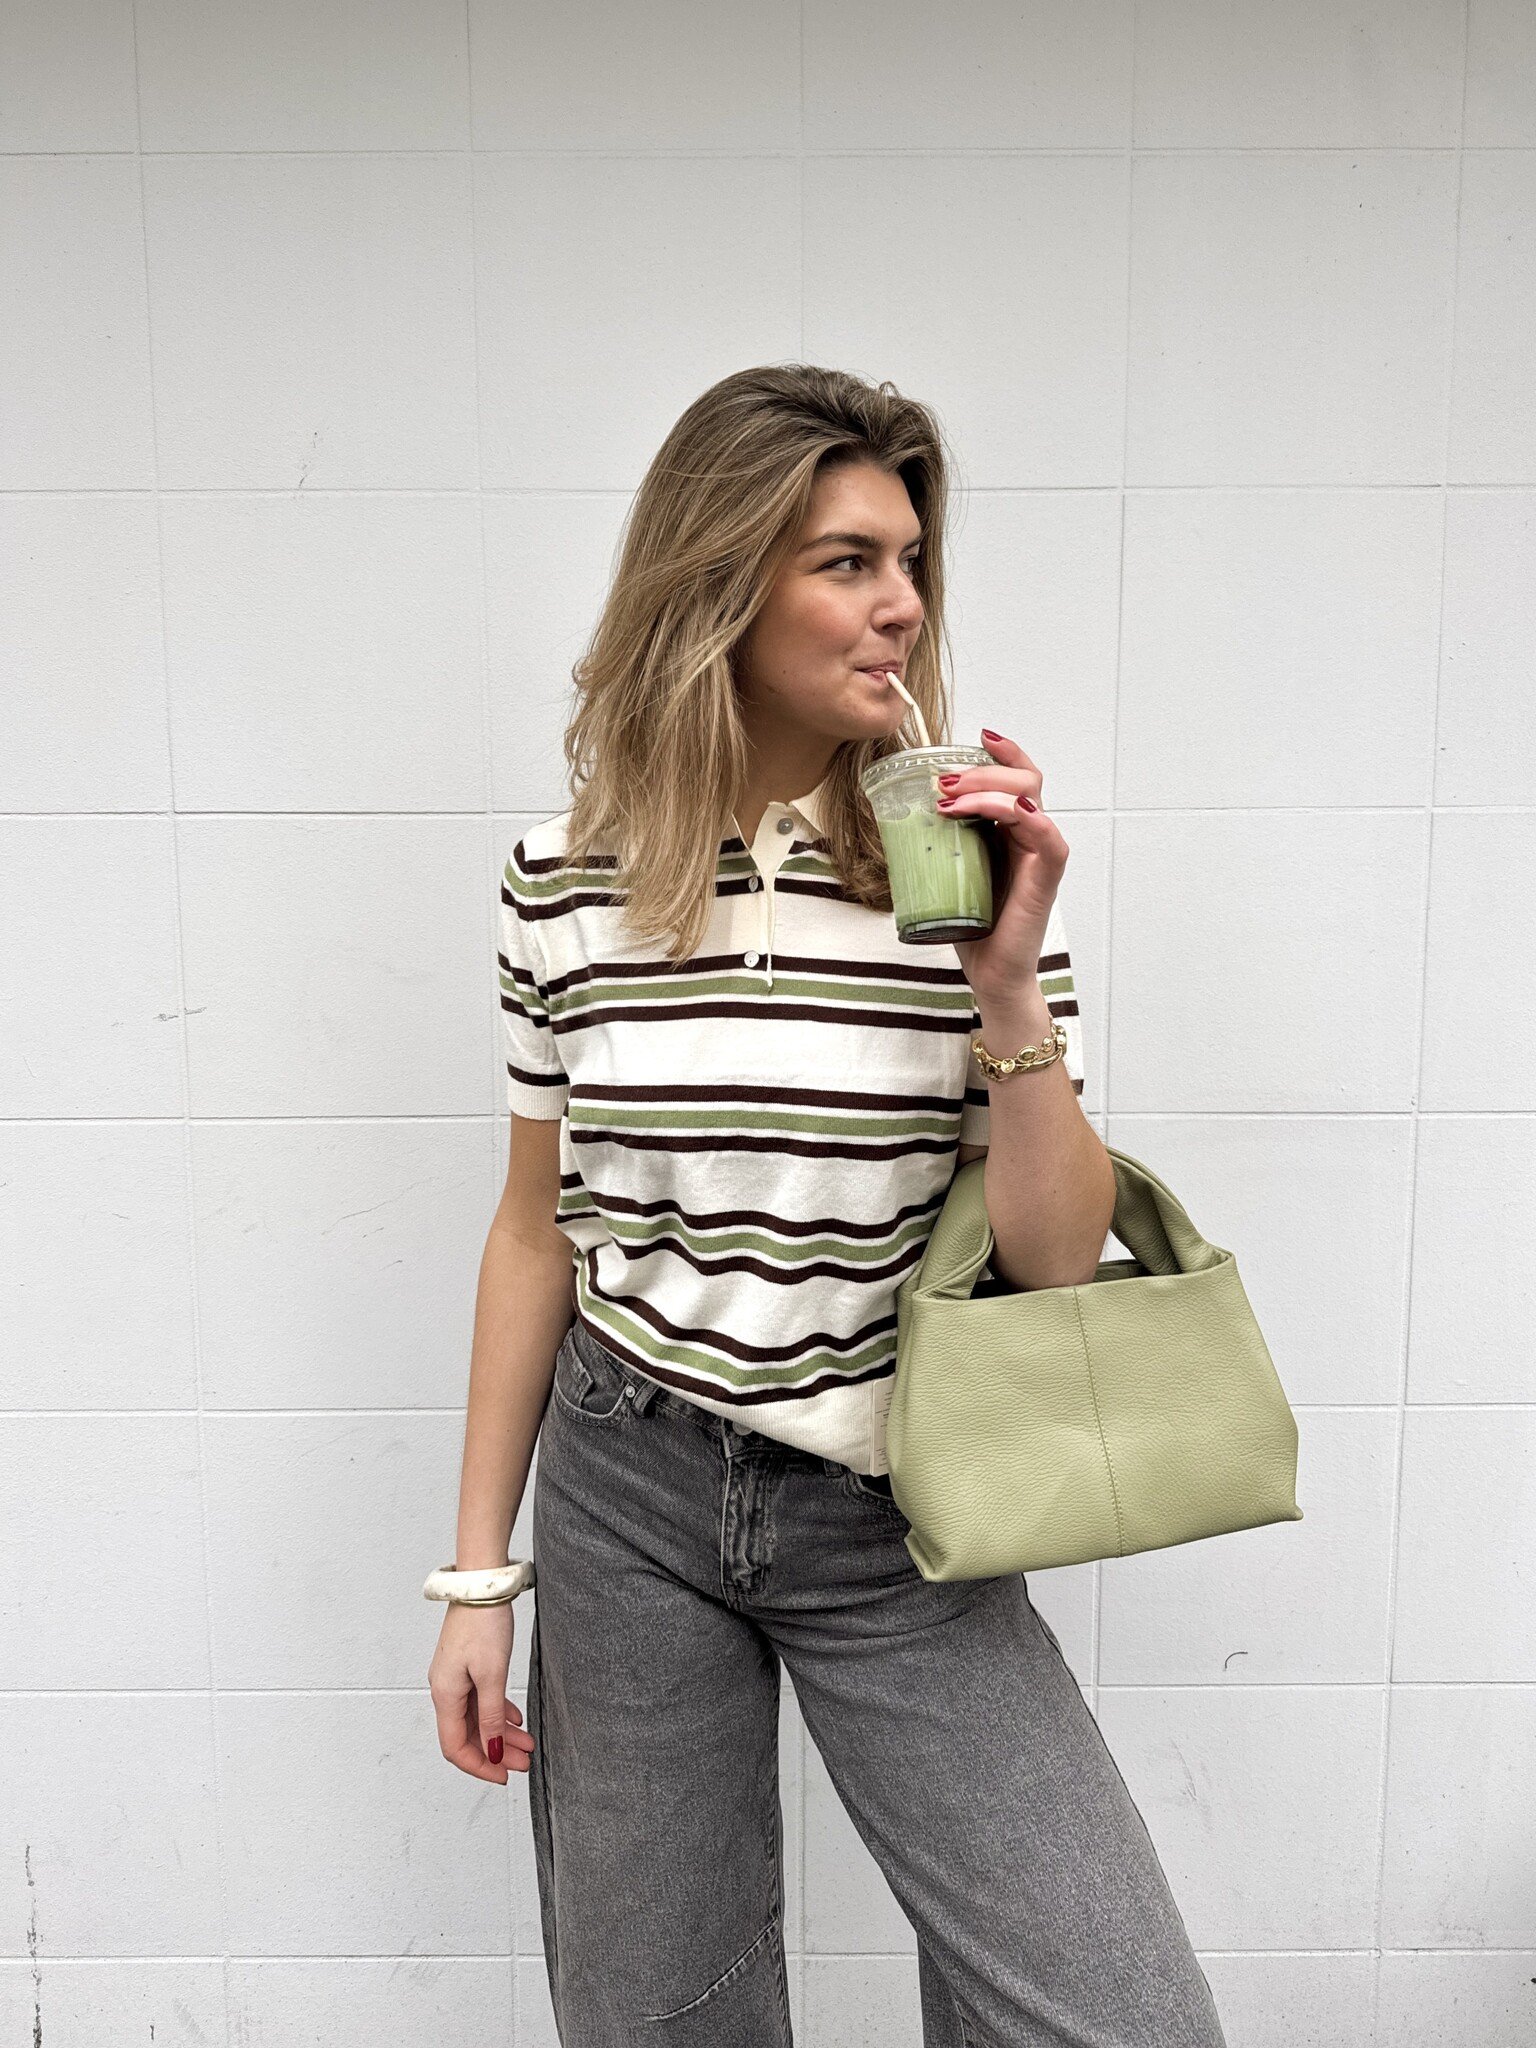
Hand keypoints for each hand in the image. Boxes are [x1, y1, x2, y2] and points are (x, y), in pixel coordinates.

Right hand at [428, 1599, 534, 1781]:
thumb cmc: (483, 1623)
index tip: (503, 1776)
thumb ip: (491, 1716)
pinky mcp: (467, 1665)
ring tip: (527, 1744)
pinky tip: (516, 1718)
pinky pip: (480, 1700)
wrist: (482, 1584)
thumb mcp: (492, 1675)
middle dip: (496, 1752)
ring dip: (500, 1734)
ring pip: (477, 1718)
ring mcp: (456, 1677)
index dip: (479, 1766)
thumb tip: (492, 1750)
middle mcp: (446, 1689)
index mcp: (445, 1695)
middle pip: (468, 1735)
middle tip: (523, 1763)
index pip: (456, 1747)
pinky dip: (498, 1712)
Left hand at [936, 729, 1068, 1006]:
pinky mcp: (1046, 877)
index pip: (1015, 776)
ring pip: (1030, 797)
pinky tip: (1008, 812)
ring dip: (988, 789)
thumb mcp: (945, 871)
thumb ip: (934, 842)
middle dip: (981, 769)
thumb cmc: (971, 926)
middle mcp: (1029, 834)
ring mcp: (1040, 853)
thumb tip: (892, 816)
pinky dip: (1026, 817)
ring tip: (950, 799)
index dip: (1002, 752)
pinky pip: (1047, 836)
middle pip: (1022, 778)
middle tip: (943, 779)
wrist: (991, 974)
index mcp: (1009, 829)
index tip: (975, 737)